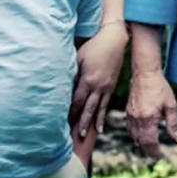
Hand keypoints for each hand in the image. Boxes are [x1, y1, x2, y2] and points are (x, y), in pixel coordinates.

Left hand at [71, 24, 128, 138]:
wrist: (114, 40)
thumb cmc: (94, 46)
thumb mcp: (79, 58)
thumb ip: (72, 72)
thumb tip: (64, 86)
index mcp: (88, 80)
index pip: (77, 100)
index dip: (70, 112)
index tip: (62, 122)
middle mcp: (98, 86)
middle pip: (87, 108)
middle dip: (81, 122)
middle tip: (75, 137)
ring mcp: (107, 87)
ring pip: (98, 109)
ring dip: (91, 123)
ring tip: (85, 136)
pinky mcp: (112, 86)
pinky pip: (106, 104)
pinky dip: (102, 116)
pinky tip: (99, 127)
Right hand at [125, 69, 176, 156]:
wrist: (145, 74)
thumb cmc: (159, 87)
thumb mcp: (171, 105)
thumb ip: (173, 124)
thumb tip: (176, 139)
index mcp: (148, 119)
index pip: (150, 143)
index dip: (155, 152)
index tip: (161, 156)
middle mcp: (137, 119)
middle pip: (141, 142)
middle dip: (149, 151)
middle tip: (157, 155)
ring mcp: (131, 116)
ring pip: (134, 136)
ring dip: (142, 143)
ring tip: (151, 147)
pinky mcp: (128, 112)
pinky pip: (130, 129)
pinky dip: (136, 135)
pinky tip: (142, 134)